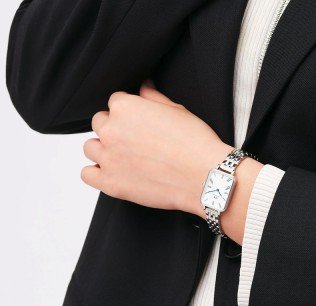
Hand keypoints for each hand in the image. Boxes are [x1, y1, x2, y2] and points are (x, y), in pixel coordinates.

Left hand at [82, 81, 233, 217]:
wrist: (205, 177)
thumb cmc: (195, 144)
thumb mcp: (177, 111)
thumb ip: (152, 97)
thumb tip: (143, 88)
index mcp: (125, 108)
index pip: (114, 102)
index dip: (128, 113)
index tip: (138, 123)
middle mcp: (112, 131)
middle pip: (100, 123)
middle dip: (115, 129)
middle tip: (135, 141)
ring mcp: (108, 158)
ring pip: (91, 147)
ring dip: (104, 150)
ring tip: (124, 157)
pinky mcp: (111, 183)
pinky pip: (87, 174)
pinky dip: (96, 173)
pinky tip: (112, 172)